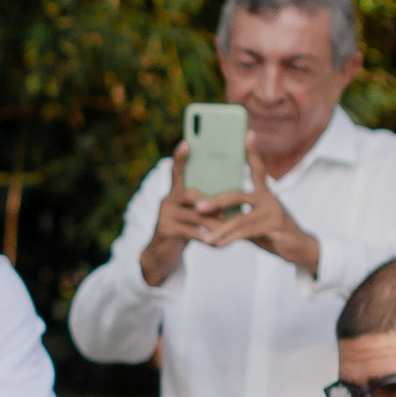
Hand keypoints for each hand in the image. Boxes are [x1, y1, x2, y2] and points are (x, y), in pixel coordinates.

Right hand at [138, 142, 241, 287]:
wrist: (163, 254)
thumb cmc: (185, 229)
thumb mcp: (192, 214)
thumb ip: (204, 203)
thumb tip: (232, 196)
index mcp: (175, 192)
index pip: (177, 171)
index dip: (180, 157)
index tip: (186, 143)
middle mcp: (166, 200)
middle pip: (190, 194)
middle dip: (211, 202)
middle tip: (227, 211)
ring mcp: (164, 215)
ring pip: (194, 215)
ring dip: (213, 222)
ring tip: (228, 227)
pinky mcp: (165, 231)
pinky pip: (191, 232)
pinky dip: (207, 238)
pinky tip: (219, 244)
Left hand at [200, 148, 319, 273]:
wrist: (297, 247)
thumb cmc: (272, 231)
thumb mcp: (254, 220)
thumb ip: (238, 213)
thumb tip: (210, 210)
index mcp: (264, 193)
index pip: (258, 169)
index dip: (253, 152)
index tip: (248, 134)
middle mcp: (269, 198)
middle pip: (237, 196)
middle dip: (216, 202)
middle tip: (198, 206)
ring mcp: (273, 211)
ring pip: (240, 218)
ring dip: (221, 229)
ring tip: (206, 237)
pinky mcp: (275, 226)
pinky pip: (247, 232)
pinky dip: (231, 238)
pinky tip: (218, 244)